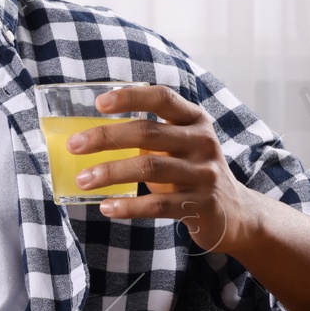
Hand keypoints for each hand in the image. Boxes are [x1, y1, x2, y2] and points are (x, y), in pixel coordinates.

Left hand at [66, 84, 256, 254]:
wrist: (235, 213)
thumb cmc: (191, 172)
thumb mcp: (179, 144)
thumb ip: (148, 134)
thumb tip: (90, 135)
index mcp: (194, 120)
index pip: (162, 98)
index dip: (130, 98)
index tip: (98, 104)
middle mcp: (202, 142)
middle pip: (147, 133)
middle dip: (105, 138)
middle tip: (74, 146)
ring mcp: (204, 174)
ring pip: (150, 168)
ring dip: (110, 173)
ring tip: (83, 180)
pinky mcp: (201, 205)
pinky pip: (158, 205)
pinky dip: (128, 206)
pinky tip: (106, 206)